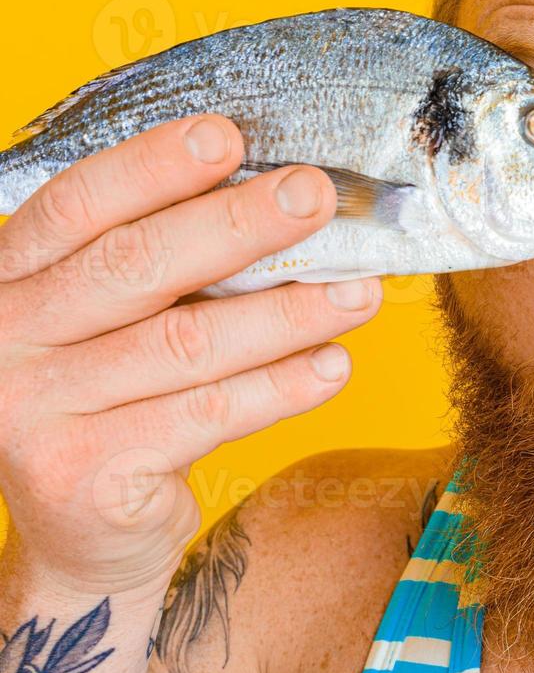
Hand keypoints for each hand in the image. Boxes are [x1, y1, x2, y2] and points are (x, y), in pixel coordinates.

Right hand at [0, 115, 381, 595]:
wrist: (89, 537)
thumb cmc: (123, 402)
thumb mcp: (123, 324)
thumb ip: (173, 267)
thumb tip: (289, 202)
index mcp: (12, 278)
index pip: (79, 206)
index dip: (152, 166)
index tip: (227, 135)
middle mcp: (7, 337)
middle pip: (136, 265)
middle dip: (239, 224)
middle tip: (317, 195)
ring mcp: (35, 409)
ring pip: (186, 343)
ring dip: (286, 311)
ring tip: (360, 292)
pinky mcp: (81, 473)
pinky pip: (206, 415)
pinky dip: (280, 388)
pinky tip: (334, 365)